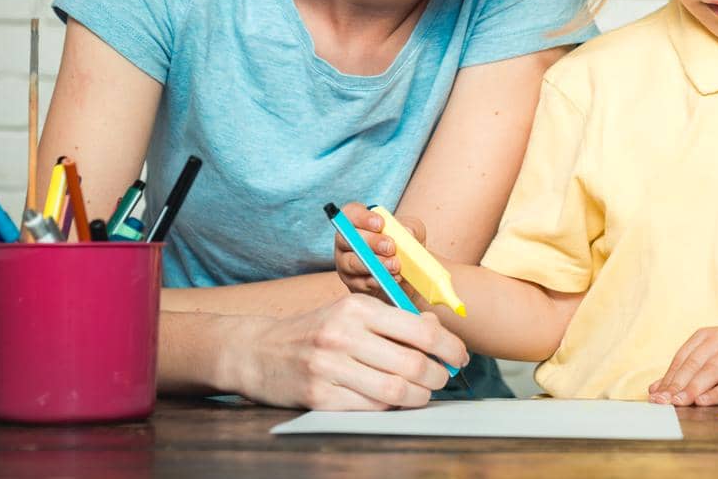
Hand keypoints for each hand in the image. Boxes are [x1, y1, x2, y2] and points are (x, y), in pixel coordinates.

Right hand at [224, 293, 466, 409]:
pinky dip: (390, 408)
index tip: (460, 357)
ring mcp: (329, 368)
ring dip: (420, 396)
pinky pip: (370, 409)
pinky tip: (393, 401)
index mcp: (356, 308)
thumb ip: (391, 320)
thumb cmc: (314, 331)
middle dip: (438, 376)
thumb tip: (438, 333)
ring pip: (396, 391)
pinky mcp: (318, 397)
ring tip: (424, 392)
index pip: (419, 330)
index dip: (449, 347)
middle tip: (443, 378)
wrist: (257, 351)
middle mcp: (343, 335)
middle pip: (412, 364)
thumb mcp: (349, 312)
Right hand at [331, 202, 427, 297]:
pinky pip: (361, 283)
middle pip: (349, 239)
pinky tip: (393, 278)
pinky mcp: (352, 283)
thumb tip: (407, 233)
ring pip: (352, 263)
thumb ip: (409, 228)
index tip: (381, 224)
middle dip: (371, 242)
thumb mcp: (410, 230)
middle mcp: (345, 241)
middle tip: (390, 247)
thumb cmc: (403, 243)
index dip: (363, 218)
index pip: (351, 213)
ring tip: (395, 265)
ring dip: (375, 264)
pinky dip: (378, 281)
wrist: (407, 272)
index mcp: (356, 221)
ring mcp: (345, 263)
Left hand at [648, 327, 717, 406]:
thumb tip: (654, 390)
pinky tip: (703, 402)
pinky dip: (716, 393)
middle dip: (677, 384)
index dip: (668, 377)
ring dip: (693, 388)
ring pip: (711, 371)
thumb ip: (684, 377)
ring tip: (679, 402)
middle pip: (694, 363)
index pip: (683, 357)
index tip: (656, 396)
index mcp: (708, 335)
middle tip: (663, 402)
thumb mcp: (709, 368)